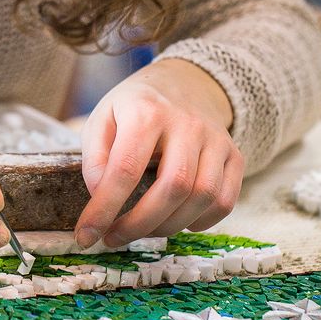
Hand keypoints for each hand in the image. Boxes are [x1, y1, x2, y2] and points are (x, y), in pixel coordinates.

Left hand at [75, 58, 243, 246]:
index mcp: (147, 111)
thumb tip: (99, 196)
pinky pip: (224, 201)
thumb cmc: (136, 107)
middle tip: (114, 238)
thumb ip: (94, 157)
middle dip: (139, 224)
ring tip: (142, 229)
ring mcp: (216, 140)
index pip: (125, 169)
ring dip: (168, 226)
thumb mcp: (103, 118)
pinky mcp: (234, 156)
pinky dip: (201, 222)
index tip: (86, 235)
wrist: (184, 82)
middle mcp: (187, 124)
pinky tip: (176, 220)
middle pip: (172, 187)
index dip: (104, 209)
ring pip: (202, 197)